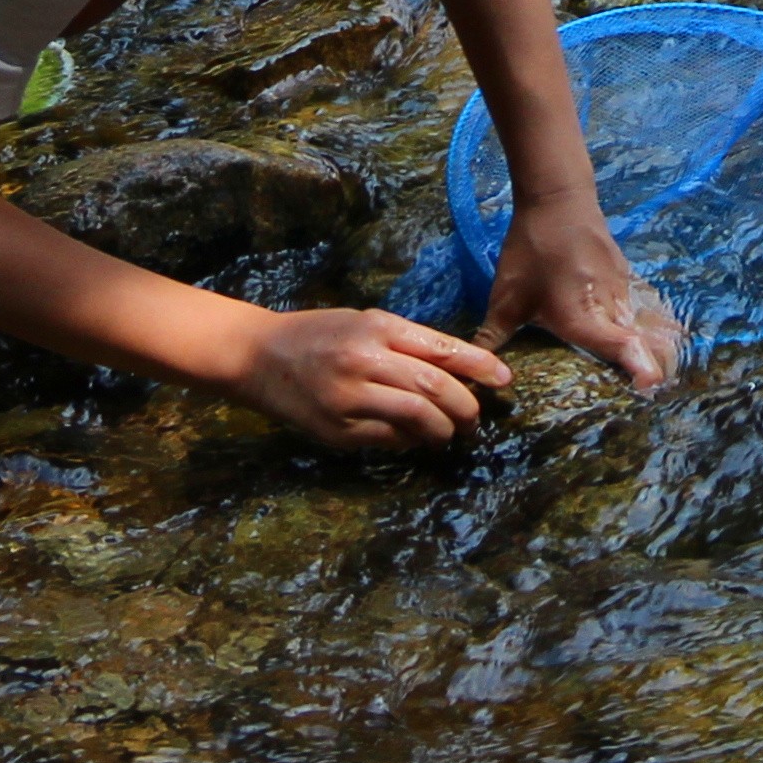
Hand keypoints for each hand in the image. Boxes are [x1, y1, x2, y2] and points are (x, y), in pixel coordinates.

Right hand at [235, 306, 508, 450]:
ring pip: (416, 419)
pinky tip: (415, 438)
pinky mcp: (337, 430)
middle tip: (475, 418)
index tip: (505, 380)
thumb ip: (408, 343)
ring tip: (451, 432)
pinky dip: (410, 441)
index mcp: (377, 328)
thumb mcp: (365, 322)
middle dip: (465, 407)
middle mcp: (365, 361)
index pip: (442, 349)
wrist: (258, 356)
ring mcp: (349, 399)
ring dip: (443, 430)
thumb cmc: (319, 333)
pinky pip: (388, 439)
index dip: (480, 366)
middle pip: (435, 388)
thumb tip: (458, 371)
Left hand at [479, 196, 682, 388]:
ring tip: (658, 372)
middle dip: (657, 369)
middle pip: (650, 342)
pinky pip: (646, 306)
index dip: (642, 369)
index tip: (647, 388)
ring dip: (659, 349)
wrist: (558, 199)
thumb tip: (475, 371)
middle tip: (651, 394)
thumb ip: (493, 336)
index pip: (625, 347)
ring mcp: (624, 289)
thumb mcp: (507, 296)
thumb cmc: (532, 250)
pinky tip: (654, 336)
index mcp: (584, 317)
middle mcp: (612, 307)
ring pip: (652, 324)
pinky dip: (654, 325)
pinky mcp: (626, 276)